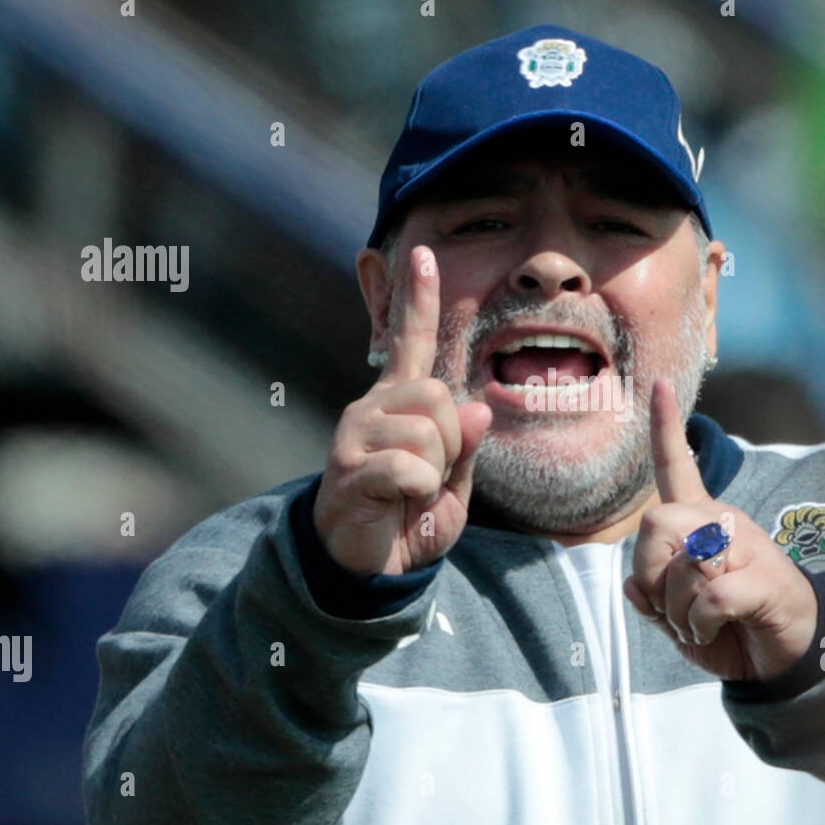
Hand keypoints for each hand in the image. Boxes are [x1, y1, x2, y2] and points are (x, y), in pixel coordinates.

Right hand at [313, 246, 491, 575]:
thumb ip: (466, 447)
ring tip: (411, 493)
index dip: (418, 300)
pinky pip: (410, 468)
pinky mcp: (346, 467)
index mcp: (398, 405)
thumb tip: (478, 408)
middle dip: (451, 441)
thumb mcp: (453, 485)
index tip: (424, 253)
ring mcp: (354, 434)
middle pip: (437, 395)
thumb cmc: (408, 521)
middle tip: (429, 476)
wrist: (367, 570)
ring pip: (427, 431)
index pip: (410, 343)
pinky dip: (420, 493)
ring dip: (435, 471)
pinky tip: (399, 504)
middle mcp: (371, 408)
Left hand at [623, 379, 817, 681]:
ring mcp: (747, 548)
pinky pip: (709, 597)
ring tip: (700, 624)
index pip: (677, 466)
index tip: (659, 382)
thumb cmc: (732, 628)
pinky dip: (698, 626)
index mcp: (703, 523)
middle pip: (655, 522)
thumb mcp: (679, 616)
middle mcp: (724, 523)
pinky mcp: (763, 580)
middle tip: (673, 604)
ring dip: (677, 612)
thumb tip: (632, 587)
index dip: (665, 427)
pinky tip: (715, 632)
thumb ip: (653, 598)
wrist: (788, 656)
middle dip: (650, 573)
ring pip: (682, 564)